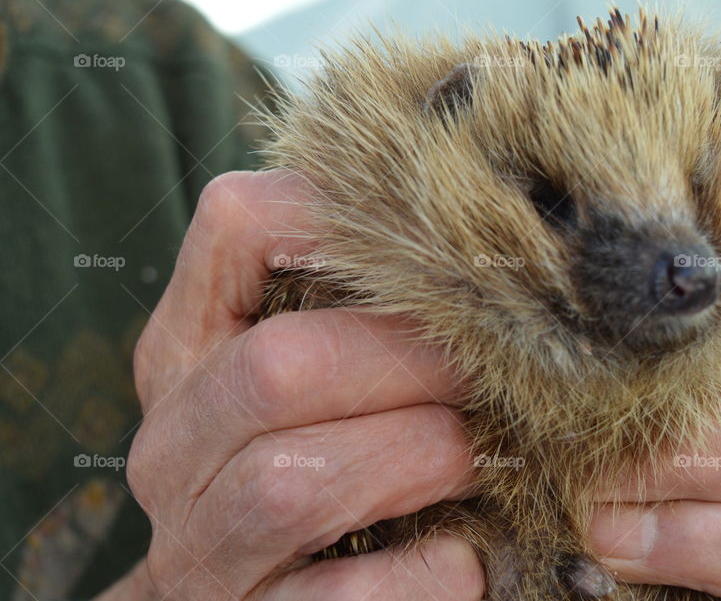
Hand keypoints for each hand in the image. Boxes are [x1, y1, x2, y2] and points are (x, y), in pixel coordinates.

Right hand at [121, 170, 485, 599]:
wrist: (264, 597)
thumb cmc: (317, 453)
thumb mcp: (318, 371)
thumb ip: (364, 309)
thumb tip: (482, 250)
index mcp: (190, 347)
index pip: (237, 225)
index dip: (347, 220)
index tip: (436, 255)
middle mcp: (175, 440)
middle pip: (280, 364)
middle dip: (409, 364)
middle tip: (483, 376)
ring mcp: (200, 544)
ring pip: (297, 482)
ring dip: (418, 460)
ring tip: (470, 459)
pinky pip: (342, 596)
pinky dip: (422, 574)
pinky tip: (461, 557)